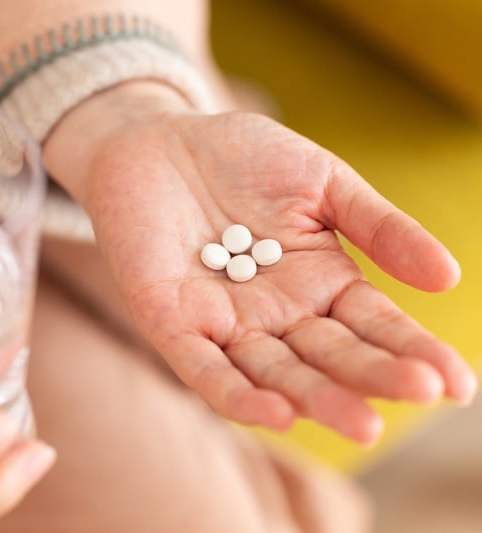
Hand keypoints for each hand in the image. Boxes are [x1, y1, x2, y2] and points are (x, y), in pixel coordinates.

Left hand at [45, 83, 476, 443]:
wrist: (158, 141)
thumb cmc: (241, 158)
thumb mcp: (321, 182)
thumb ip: (378, 226)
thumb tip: (448, 278)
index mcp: (321, 283)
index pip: (374, 326)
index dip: (415, 352)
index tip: (459, 385)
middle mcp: (277, 315)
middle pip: (329, 356)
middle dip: (371, 376)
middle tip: (418, 393)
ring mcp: (224, 323)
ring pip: (274, 372)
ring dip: (315, 398)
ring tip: (362, 423)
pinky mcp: (172, 323)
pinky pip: (205, 368)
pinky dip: (236, 393)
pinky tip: (276, 414)